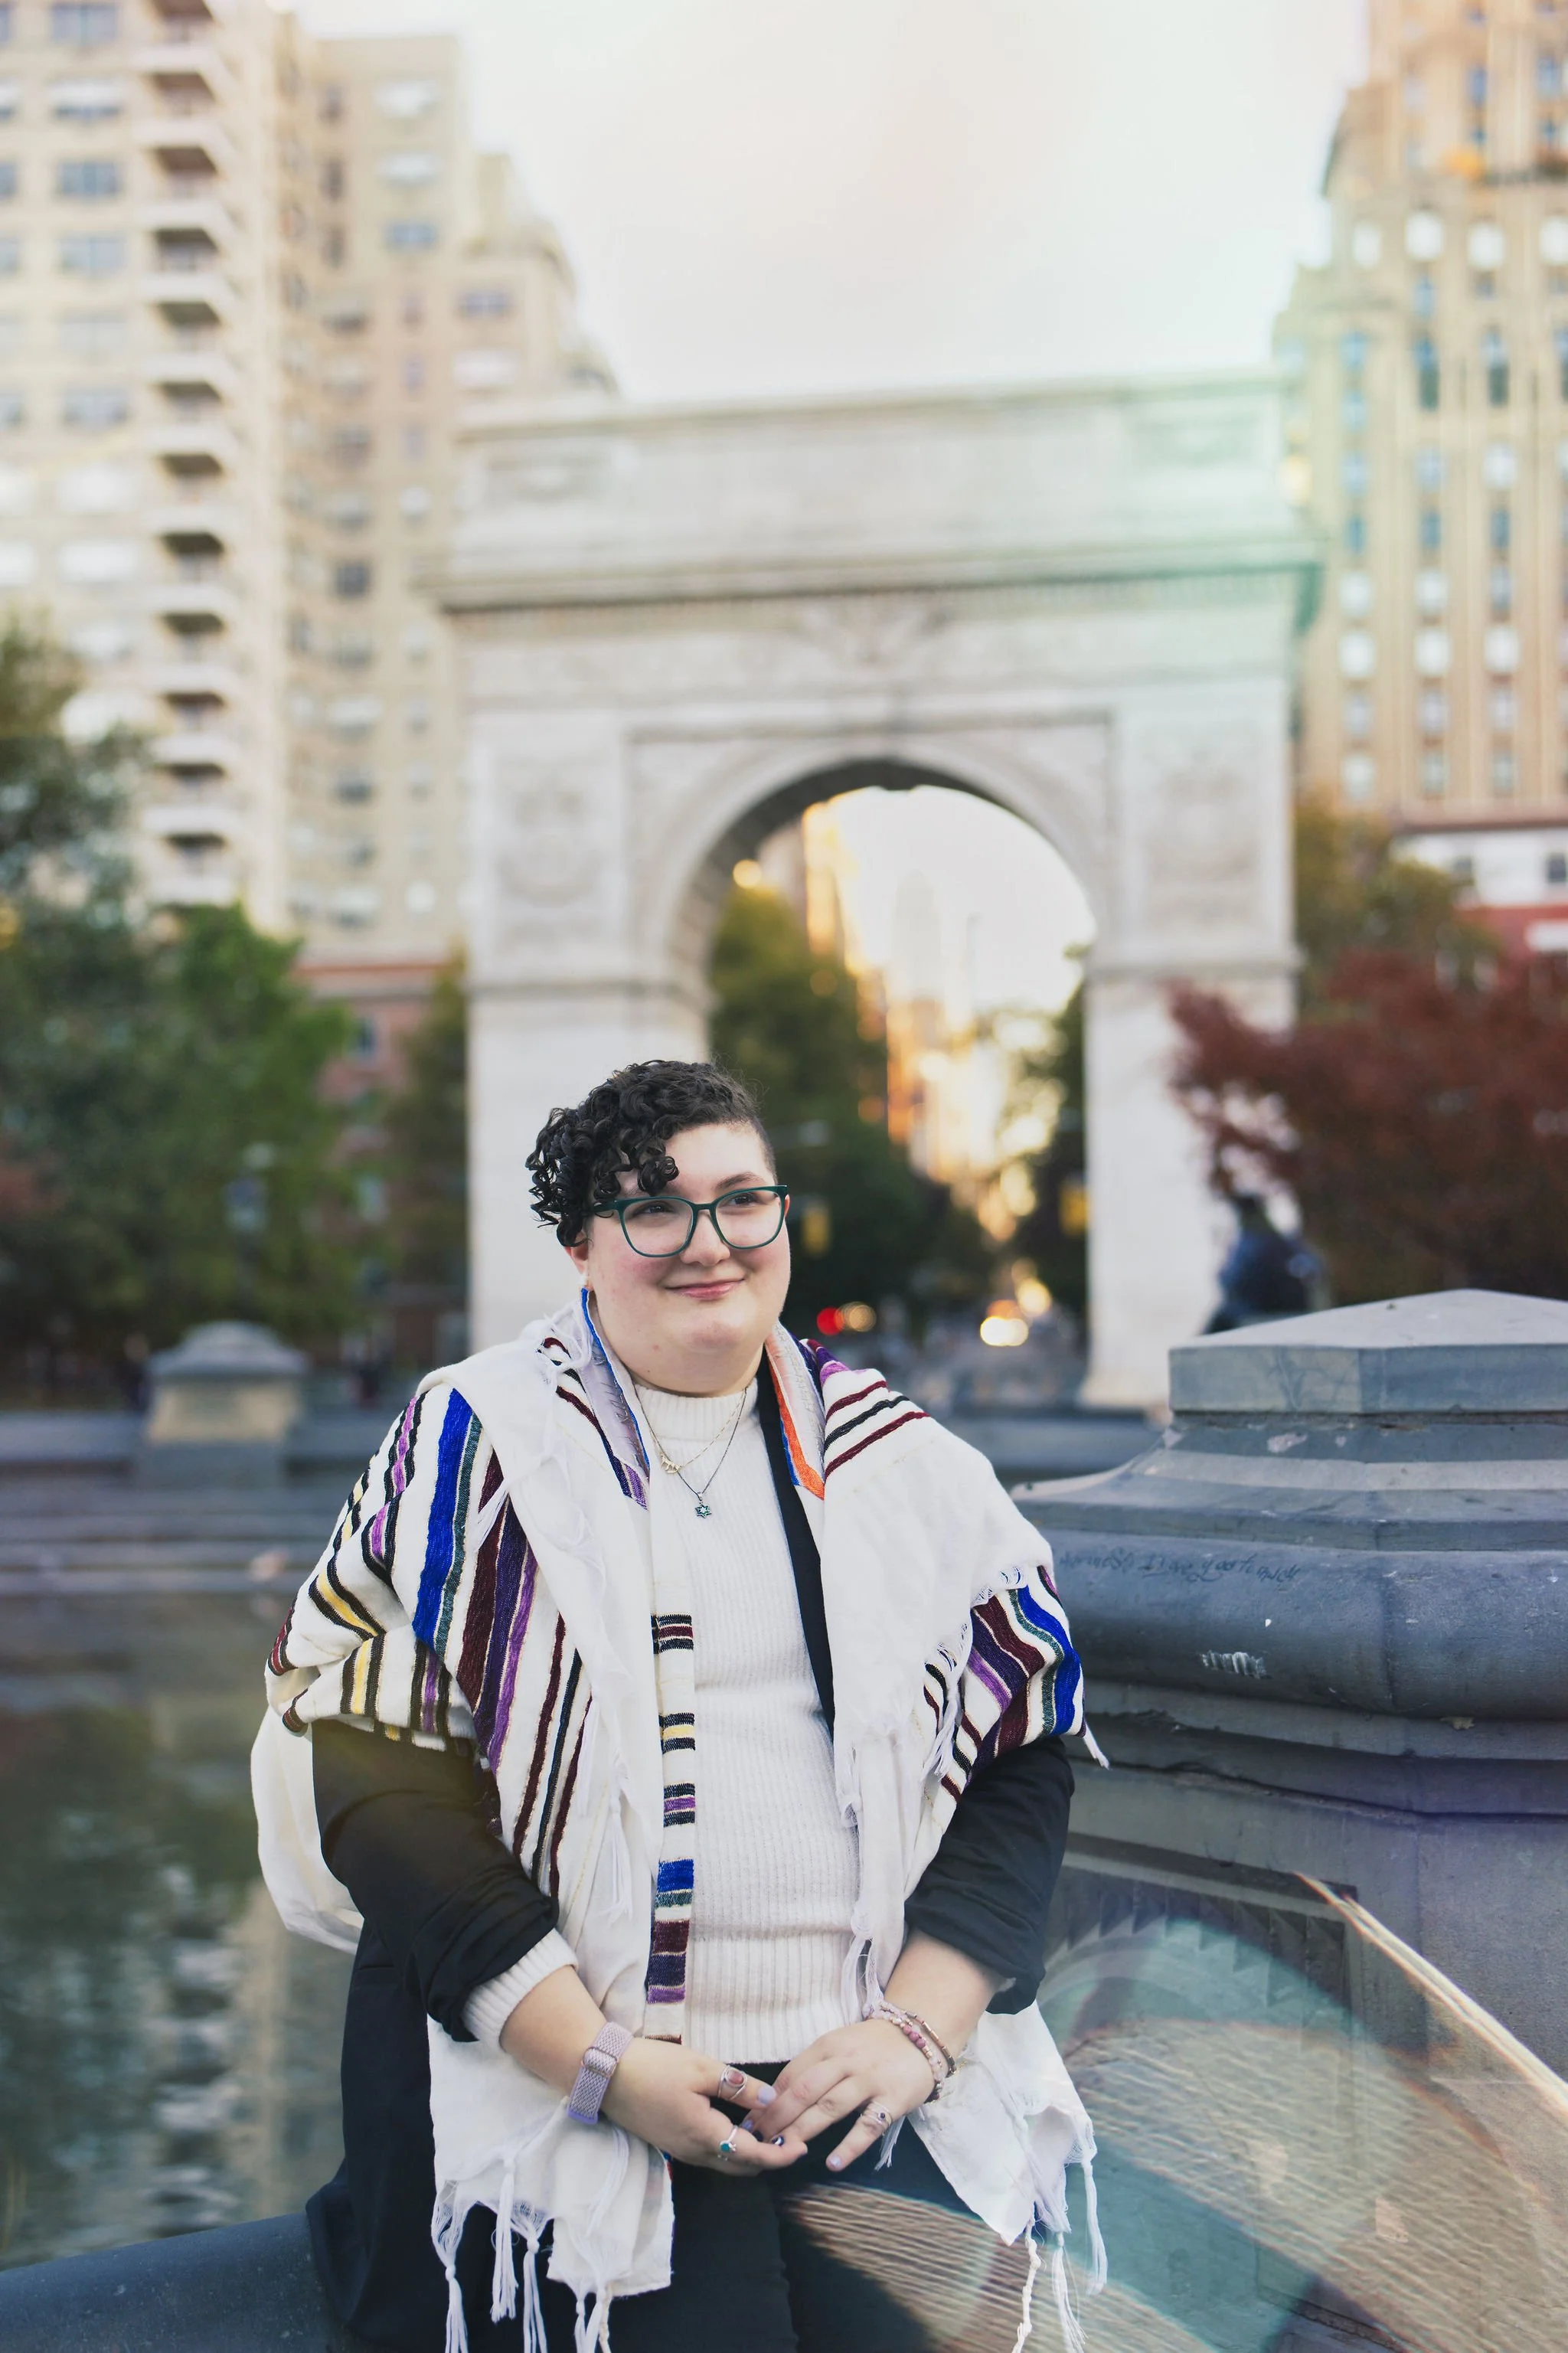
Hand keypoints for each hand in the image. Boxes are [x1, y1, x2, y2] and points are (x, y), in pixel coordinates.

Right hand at [601, 2042, 805, 2174]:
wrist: (605, 2077)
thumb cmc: (655, 2068)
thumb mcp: (701, 2068)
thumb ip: (738, 2087)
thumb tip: (771, 2100)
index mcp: (706, 2136)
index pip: (754, 2157)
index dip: (781, 2155)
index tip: (803, 2146)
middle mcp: (696, 2153)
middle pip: (741, 2168)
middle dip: (770, 2158)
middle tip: (791, 2137)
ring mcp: (681, 2151)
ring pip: (725, 2164)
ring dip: (750, 2154)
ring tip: (769, 2130)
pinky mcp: (672, 2144)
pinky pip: (710, 2156)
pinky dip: (731, 2148)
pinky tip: (738, 2125)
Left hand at [743, 2020, 934, 2172]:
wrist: (919, 2036)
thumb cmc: (871, 2046)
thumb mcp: (839, 2046)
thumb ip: (812, 2068)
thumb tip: (774, 2099)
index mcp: (828, 2046)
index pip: (791, 2075)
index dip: (768, 2101)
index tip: (750, 2122)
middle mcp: (846, 2061)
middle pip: (805, 2091)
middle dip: (778, 2117)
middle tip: (759, 2141)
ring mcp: (870, 2080)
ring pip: (831, 2107)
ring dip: (804, 2130)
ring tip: (784, 2151)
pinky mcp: (893, 2099)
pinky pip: (869, 2125)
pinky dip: (851, 2145)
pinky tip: (833, 2162)